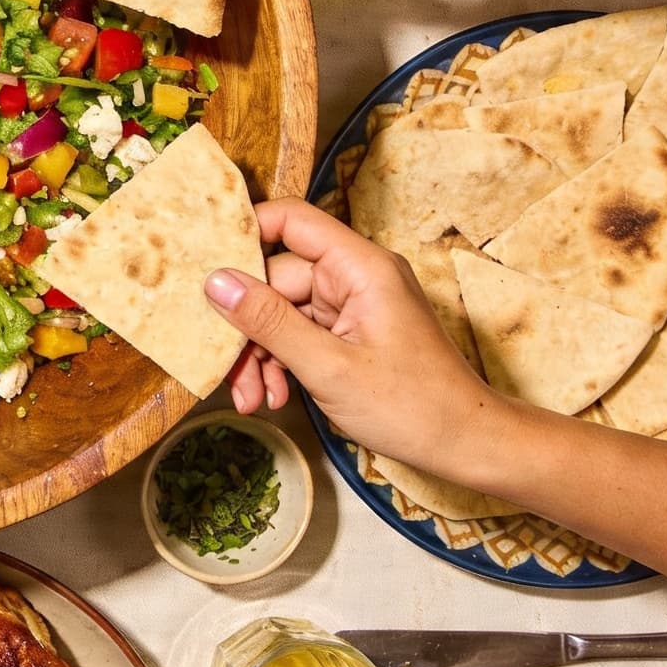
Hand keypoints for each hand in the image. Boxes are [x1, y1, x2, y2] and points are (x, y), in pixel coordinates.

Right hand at [203, 198, 504, 468]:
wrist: (464, 445)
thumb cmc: (412, 406)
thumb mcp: (329, 367)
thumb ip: (270, 322)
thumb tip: (216, 282)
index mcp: (360, 267)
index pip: (291, 221)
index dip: (245, 235)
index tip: (202, 266)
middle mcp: (356, 276)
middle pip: (278, 277)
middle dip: (248, 326)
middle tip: (227, 371)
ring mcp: (353, 305)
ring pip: (283, 311)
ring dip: (261, 352)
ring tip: (252, 396)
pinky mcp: (351, 333)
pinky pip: (300, 334)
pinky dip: (282, 362)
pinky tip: (272, 395)